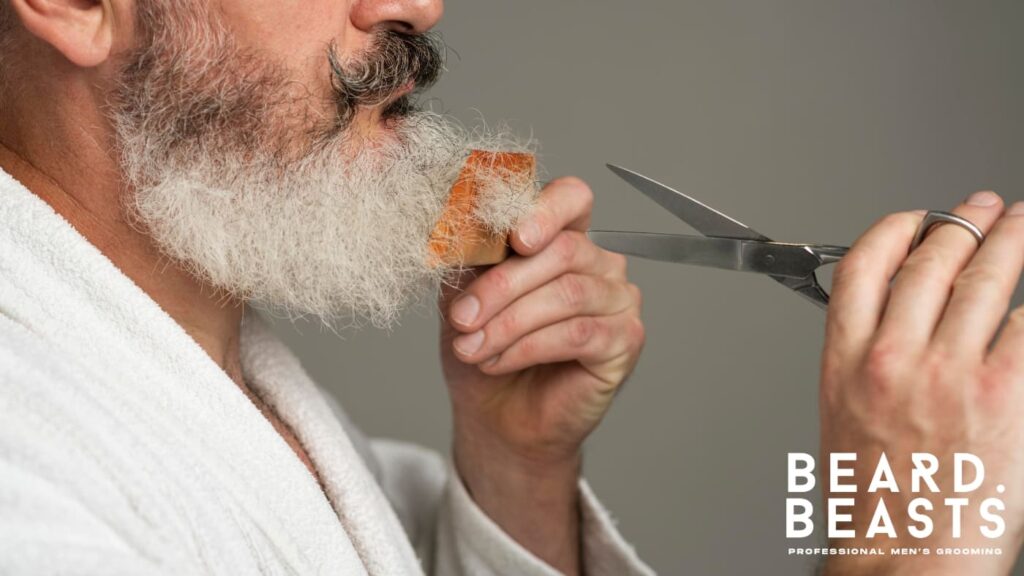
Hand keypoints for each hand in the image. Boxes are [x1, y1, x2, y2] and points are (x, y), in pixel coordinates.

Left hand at [438, 177, 644, 573]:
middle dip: (502, 285)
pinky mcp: (624, 341)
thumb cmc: (483, 350)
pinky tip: (499, 362)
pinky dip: (528, 348)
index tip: (513, 238)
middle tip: (462, 318)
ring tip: (472, 348)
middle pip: (563, 250)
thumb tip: (461, 222)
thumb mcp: (462, 294)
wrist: (494, 416)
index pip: (572, 198)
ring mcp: (617, 301)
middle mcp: (599, 264)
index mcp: (563, 238)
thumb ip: (468, 255)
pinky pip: (577, 333)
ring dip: (509, 323)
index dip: (546, 210)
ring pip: (567, 294)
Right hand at [819, 192, 1023, 575]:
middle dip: (962, 222)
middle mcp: (892, 359)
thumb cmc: (877, 501)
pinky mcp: (1003, 394)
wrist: (904, 557)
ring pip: (985, 281)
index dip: (894, 229)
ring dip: (1012, 242)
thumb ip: (866, 360)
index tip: (914, 219)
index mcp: (844, 362)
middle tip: (983, 208)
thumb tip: (907, 316)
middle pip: (930, 262)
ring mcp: (949, 373)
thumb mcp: (844, 417)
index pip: (862, 268)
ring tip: (1023, 226)